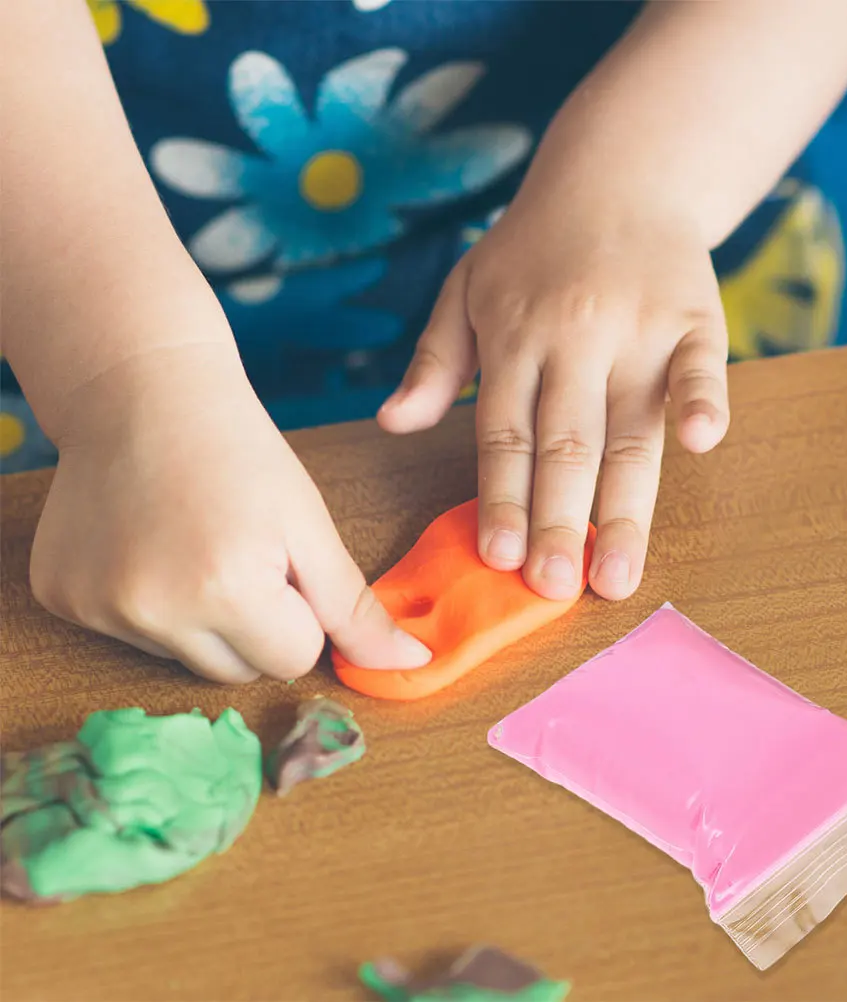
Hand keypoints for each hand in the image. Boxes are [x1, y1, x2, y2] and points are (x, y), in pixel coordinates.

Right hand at [31, 344, 430, 682]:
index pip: (294, 660)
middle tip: (240, 550)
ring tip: (193, 543)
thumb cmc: (241, 451)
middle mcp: (153, 611)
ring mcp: (98, 607)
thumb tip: (412, 667)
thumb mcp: (310, 524)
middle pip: (240, 672)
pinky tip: (147, 544)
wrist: (142, 391)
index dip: (301, 613)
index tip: (283, 562)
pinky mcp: (62, 597)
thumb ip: (355, 607)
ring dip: (202, 619)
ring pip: (186, 660)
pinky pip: (133, 636)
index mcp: (226, 589)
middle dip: (256, 624)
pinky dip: (150, 604)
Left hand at [378, 196, 728, 600]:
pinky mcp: (694, 318)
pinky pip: (700, 365)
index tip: (500, 562)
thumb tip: (392, 423)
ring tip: (620, 573)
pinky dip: (702, 401)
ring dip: (625, 506)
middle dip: (559, 522)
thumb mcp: (466, 291)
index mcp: (515, 337)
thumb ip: (434, 361)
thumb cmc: (533, 248)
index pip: (505, 436)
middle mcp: (574, 338)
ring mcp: (638, 329)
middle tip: (554, 589)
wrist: (619, 174)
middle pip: (566, 445)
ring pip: (629, 431)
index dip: (503, 500)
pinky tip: (703, 443)